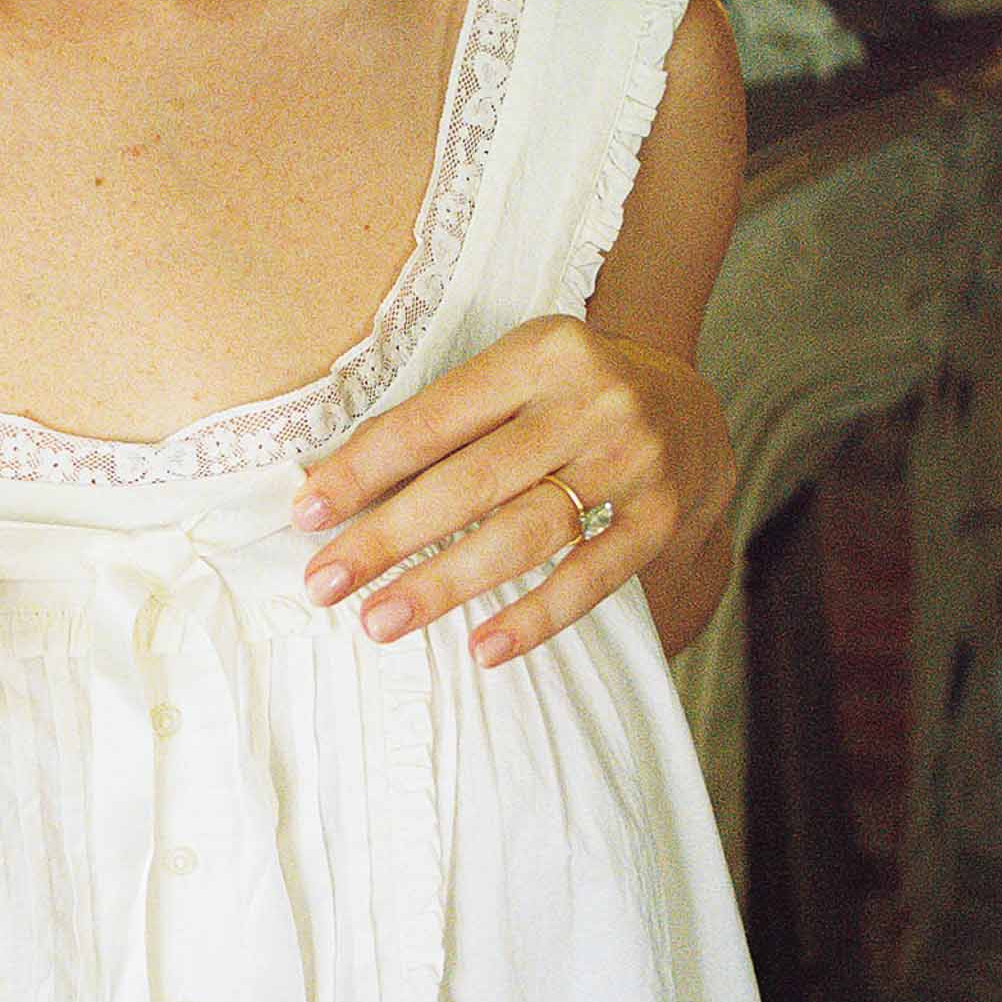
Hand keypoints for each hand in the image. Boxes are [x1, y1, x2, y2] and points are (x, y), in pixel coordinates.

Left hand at [289, 313, 734, 665]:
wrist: (695, 409)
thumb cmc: (568, 398)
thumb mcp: (515, 378)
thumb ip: (442, 423)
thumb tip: (336, 490)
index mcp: (541, 352)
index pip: (434, 419)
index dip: (364, 469)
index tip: (307, 515)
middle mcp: (591, 400)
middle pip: (472, 481)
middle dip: (389, 538)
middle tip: (325, 585)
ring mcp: (632, 461)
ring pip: (525, 531)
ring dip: (446, 584)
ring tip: (381, 622)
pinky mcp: (662, 518)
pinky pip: (591, 576)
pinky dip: (536, 616)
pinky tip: (483, 649)